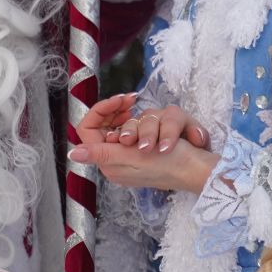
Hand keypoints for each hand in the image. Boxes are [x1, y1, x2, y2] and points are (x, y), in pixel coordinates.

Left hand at [71, 95, 217, 191]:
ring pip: (129, 121)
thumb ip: (100, 153)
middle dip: (123, 112)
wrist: (200, 170)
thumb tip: (71, 153)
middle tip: (133, 101)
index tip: (120, 101)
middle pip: (107, 123)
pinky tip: (165, 126)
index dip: (100, 111)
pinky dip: (155, 123)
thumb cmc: (169, 165)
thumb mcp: (132, 157)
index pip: (89, 129)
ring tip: (158, 127)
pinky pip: (146, 126)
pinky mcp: (152, 148)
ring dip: (145, 120)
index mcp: (109, 163)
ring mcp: (135, 153)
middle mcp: (119, 158)